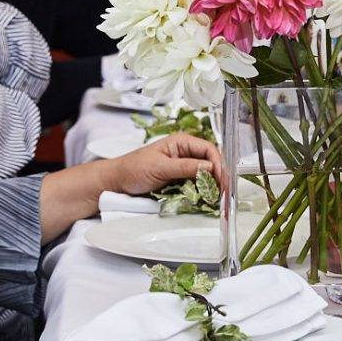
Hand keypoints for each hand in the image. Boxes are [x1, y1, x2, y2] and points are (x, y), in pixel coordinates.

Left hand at [105, 134, 225, 197]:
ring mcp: (183, 165)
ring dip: (213, 185)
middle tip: (224, 193)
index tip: (222, 181)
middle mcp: (185, 152)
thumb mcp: (160, 168)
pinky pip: (197, 183)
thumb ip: (185, 167)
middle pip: (210, 162)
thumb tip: (210, 167)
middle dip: (219, 176)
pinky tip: (207, 198)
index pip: (208, 150)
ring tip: (218, 198)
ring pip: (206, 173)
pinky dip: (204, 190)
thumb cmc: (134, 169)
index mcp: (181, 142)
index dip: (218, 164)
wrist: (117, 182)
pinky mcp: (180, 178)